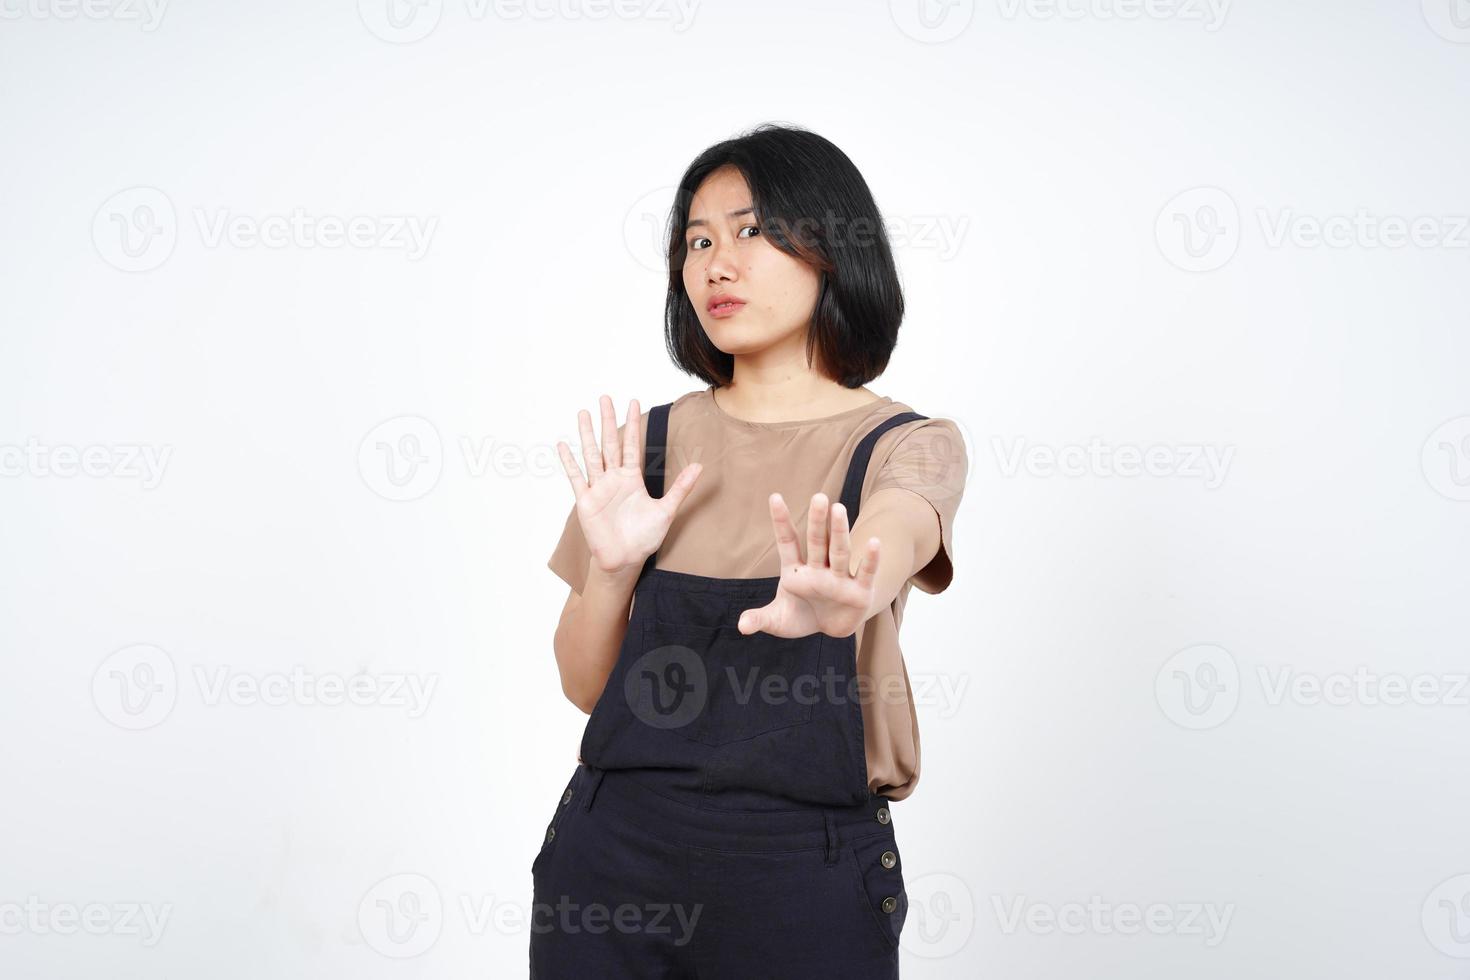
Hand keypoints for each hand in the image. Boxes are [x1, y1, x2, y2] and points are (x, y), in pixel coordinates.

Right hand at [556, 395, 702, 575]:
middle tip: (604, 398)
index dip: (632, 424)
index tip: (633, 402)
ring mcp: (598, 489)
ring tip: (583, 413)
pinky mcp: (586, 501)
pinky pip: (576, 478)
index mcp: (632, 479)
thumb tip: (700, 467)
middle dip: (607, 421)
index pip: (631, 445)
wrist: (625, 559)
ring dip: (587, 435)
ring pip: (591, 455)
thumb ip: (680, 488)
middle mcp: (614, 479)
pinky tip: (562, 446)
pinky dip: (569, 462)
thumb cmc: (645, 537)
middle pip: (609, 443)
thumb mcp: (667, 510)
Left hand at [736, 492, 878, 639]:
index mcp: (795, 571)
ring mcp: (839, 579)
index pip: (787, 542)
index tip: (774, 497)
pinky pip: (865, 573)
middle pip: (817, 541)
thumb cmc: (801, 616)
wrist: (831, 628)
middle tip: (819, 497)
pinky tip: (873, 542)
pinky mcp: (859, 592)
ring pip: (839, 551)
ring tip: (838, 509)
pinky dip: (870, 560)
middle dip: (817, 521)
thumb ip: (760, 619)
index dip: (781, 521)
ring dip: (839, 532)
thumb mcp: (778, 621)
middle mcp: (818, 569)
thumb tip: (741, 626)